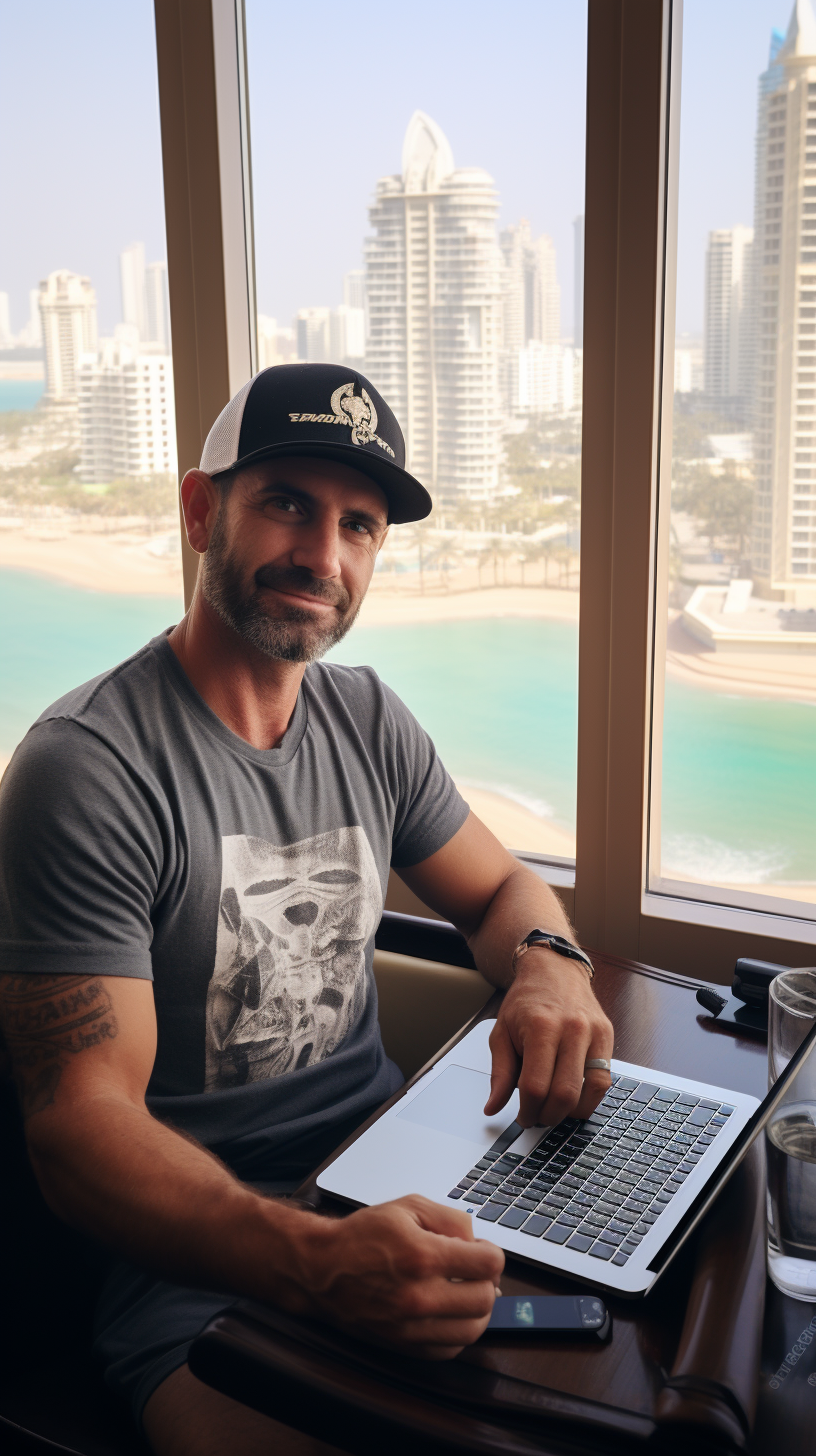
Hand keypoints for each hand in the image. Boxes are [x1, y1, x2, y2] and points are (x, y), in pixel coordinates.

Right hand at [293, 1195, 503, 1358]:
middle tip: (473, 1270)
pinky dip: (457, 1332)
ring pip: (473, 1330)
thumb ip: (451, 1219)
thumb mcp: (408, 1207)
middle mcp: (419, 1296)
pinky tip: (448, 1312)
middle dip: (487, 1280)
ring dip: (477, 1309)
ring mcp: (411, 1326)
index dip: (492, 1253)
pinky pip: (450, 1349)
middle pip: (486, 1299)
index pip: (489, 1264)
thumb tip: (478, 1242)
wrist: (321, 1270)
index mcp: (422, 1256)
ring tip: (464, 1291)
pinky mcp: (405, 1346)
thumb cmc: (363, 1236)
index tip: (482, 1251)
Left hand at [484, 950, 613, 1127]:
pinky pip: (605, 1080)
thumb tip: (493, 1107)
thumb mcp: (501, 1032)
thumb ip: (499, 1073)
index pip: (535, 1086)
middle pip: (564, 1094)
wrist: (554, 970)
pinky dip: (590, 1098)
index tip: (522, 1117)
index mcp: (541, 1027)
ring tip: (555, 1109)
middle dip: (548, 1115)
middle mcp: (572, 1029)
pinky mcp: (607, 1037)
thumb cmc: (526, 1000)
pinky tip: (574, 1098)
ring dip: (572, 1112)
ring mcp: (594, 1033)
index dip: (527, 1111)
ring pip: (590, 1091)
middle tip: (538, 1116)